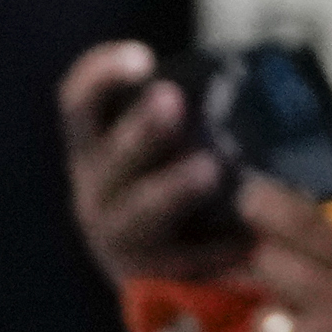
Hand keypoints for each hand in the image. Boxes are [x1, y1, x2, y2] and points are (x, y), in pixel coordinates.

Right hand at [59, 41, 250, 284]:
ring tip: (209, 168)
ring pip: (138, 211)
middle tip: (172, 99)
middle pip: (110, 155)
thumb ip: (183, 110)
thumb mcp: (160, 138)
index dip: (101, 75)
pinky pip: (179, 260)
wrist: (156, 260)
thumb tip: (251, 71)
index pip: (79, 103)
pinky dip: (213, 245)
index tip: (143, 58)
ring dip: (171, 188)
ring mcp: (118, 234)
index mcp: (94, 145)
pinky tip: (243, 235)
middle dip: (141, 129)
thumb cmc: (166, 174)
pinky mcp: (151, 273)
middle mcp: (96, 186)